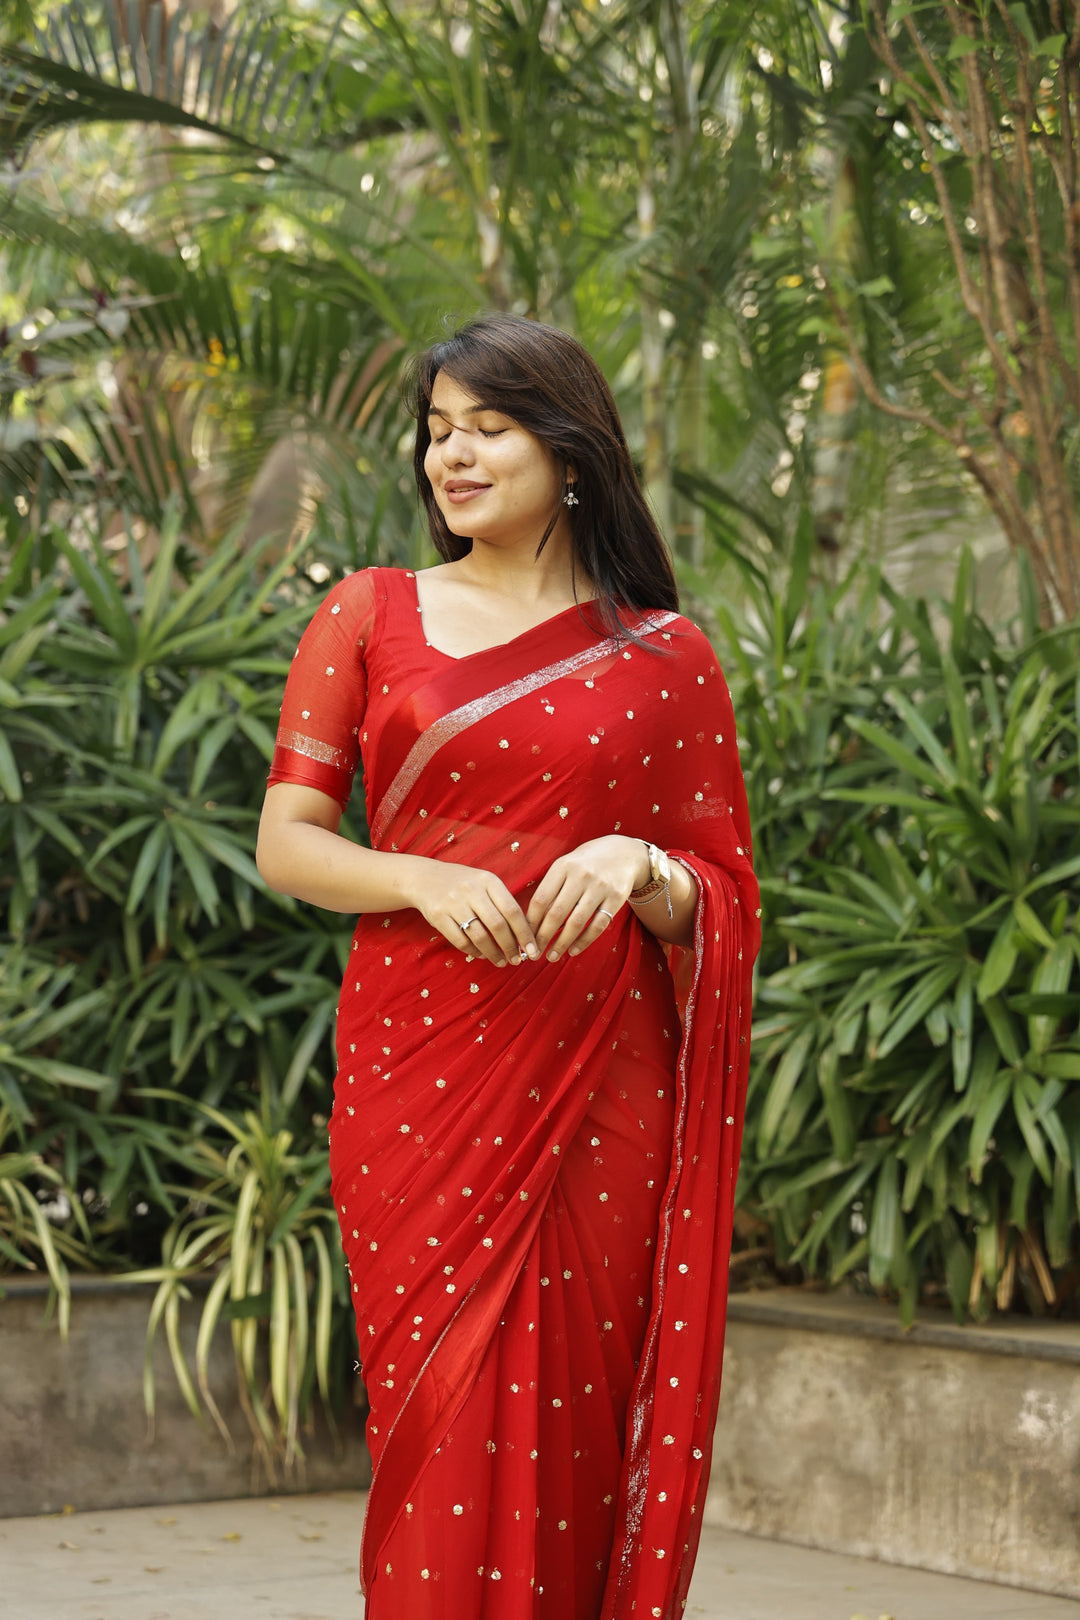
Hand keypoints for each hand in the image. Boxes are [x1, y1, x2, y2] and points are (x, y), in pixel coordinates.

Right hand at [407, 858, 539, 967]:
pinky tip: (482, 955)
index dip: (524, 933)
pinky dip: (473, 951)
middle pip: (497, 925)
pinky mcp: (437, 915)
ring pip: (479, 936)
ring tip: (501, 961)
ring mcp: (453, 902)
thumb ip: (502, 902)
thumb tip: (524, 934)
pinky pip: (460, 940)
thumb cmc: (463, 884)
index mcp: (488, 880)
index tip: (533, 949)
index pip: (512, 910)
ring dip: (493, 953)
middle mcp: (471, 890)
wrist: (424, 878)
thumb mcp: (484, 883)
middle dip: (510, 947)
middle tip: (517, 960)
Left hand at [526, 836, 648, 961]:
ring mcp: (600, 887)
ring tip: (551, 956)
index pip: (541, 899)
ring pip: (576, 922)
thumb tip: (531, 922)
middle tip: (534, 953)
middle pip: (556, 913)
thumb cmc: (586, 864)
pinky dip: (584, 941)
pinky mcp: (616, 898)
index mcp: (563, 866)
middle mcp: (581, 875)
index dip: (531, 922)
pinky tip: (573, 951)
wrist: (623, 853)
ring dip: (561, 943)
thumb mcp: (566, 866)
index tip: (525, 937)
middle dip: (543, 937)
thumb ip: (551, 888)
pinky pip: (598, 925)